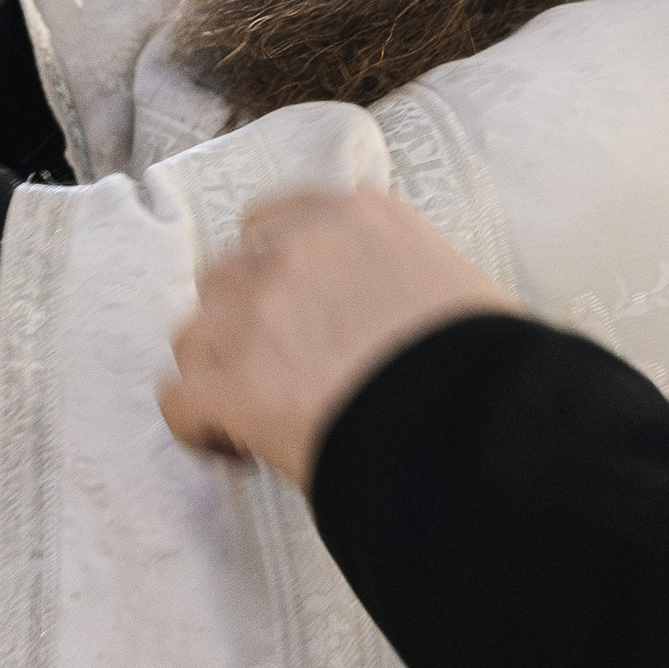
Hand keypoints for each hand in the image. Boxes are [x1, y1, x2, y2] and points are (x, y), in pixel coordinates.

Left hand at [161, 190, 516, 489]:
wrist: (473, 419)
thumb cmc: (490, 367)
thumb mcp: (456, 289)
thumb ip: (403, 279)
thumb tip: (396, 321)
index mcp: (357, 219)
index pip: (274, 221)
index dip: (270, 272)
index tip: (285, 309)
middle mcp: (295, 250)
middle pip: (227, 277)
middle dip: (241, 322)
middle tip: (276, 371)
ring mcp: (254, 312)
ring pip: (193, 336)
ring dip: (216, 372)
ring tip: (251, 415)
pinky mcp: (229, 382)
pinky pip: (179, 402)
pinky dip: (198, 427)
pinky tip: (231, 448)